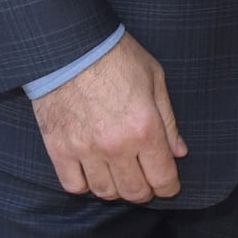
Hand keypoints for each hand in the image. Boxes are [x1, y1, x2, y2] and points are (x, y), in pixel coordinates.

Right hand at [31, 34, 187, 201]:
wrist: (70, 44)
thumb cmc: (115, 56)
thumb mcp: (154, 79)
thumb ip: (168, 120)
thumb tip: (178, 152)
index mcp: (143, 127)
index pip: (162, 177)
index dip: (169, 186)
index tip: (169, 185)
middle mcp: (115, 145)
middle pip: (134, 191)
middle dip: (146, 190)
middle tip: (147, 180)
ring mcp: (85, 150)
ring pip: (105, 192)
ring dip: (117, 188)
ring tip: (120, 173)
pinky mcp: (59, 149)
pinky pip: (74, 185)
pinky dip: (85, 184)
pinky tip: (93, 170)